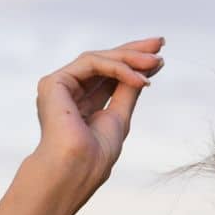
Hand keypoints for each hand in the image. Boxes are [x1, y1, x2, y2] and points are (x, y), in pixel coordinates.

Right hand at [32, 36, 165, 187]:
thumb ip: (128, 91)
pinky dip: (117, 67)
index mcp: (81, 104)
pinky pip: (91, 63)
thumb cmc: (95, 156)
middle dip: (133, 51)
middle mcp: (68, 92)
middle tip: (160, 44)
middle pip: (103, 62)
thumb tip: (146, 68)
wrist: (75, 170)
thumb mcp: (119, 117)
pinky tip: (138, 78)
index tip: (160, 58)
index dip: (133, 63)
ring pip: (98, 59)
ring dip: (129, 58)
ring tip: (154, 62)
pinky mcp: (54, 82)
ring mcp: (59, 86)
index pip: (109, 76)